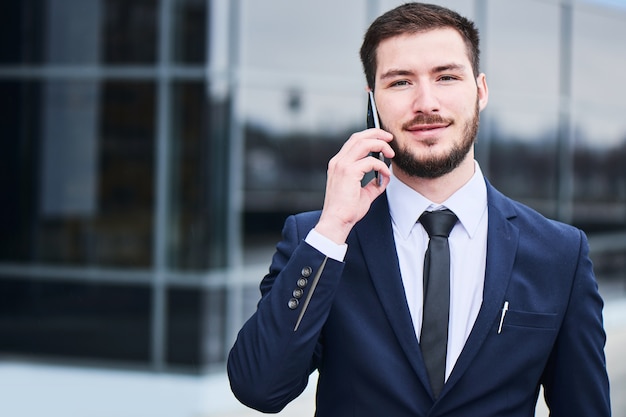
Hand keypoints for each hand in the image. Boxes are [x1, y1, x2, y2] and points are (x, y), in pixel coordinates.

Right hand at [314, 128, 394, 243]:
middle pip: (358, 137)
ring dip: (380, 145)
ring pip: (364, 143)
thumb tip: (384, 177)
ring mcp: (342, 165)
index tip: (383, 139)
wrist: (337, 221)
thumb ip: (373, 183)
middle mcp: (338, 162)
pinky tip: (385, 174)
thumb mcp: (363, 193)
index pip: (354, 141)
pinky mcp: (349, 172)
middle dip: (377, 134)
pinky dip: (381, 166)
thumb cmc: (346, 210)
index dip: (369, 136)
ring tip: (390, 153)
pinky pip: (371, 161)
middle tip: (389, 139)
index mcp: (338, 164)